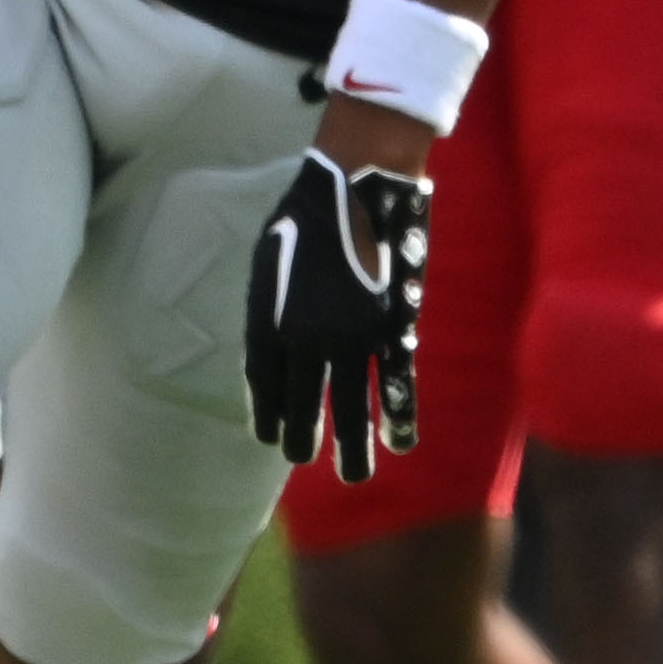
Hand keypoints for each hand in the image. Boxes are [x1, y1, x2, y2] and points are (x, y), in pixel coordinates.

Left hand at [246, 148, 428, 476]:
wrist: (353, 187)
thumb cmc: (304, 217)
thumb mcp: (267, 259)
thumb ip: (268, 305)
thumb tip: (272, 346)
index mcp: (269, 316)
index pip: (262, 377)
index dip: (266, 408)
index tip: (268, 436)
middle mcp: (304, 334)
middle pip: (300, 398)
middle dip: (302, 435)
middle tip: (302, 461)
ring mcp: (348, 334)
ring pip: (349, 402)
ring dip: (351, 443)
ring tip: (353, 476)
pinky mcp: (389, 327)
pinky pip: (395, 380)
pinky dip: (399, 414)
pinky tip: (399, 443)